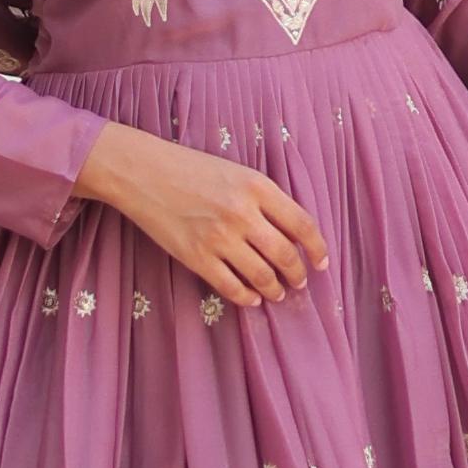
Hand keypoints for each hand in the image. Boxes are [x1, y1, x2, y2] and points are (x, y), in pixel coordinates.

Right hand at [77, 122, 329, 305]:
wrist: (145, 172)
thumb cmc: (192, 169)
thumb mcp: (237, 173)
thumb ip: (265, 200)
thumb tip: (292, 234)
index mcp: (258, 187)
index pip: (302, 225)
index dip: (318, 249)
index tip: (322, 262)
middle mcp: (243, 213)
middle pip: (285, 255)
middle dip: (297, 274)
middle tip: (299, 282)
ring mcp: (219, 238)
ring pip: (262, 276)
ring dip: (275, 289)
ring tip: (277, 293)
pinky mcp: (196, 257)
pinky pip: (231, 287)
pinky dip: (247, 297)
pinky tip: (252, 297)